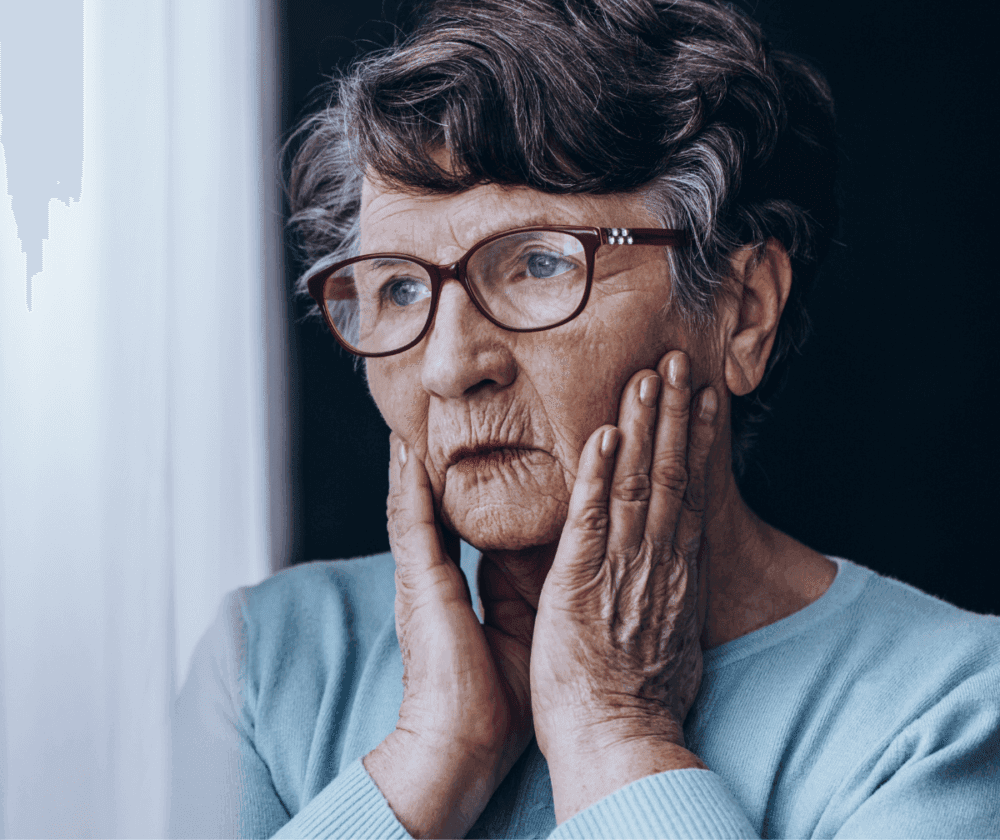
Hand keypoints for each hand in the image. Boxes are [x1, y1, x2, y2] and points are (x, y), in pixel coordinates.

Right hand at [363, 435, 534, 838]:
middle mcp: (439, 575)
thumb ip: (533, 592)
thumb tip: (559, 561)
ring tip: (421, 420)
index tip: (491, 449)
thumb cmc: (499, 700)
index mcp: (467, 586)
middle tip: (452, 417)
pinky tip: (406, 452)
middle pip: (444, 505)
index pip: (474, 523)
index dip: (481, 488)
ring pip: (421, 503)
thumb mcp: (525, 629)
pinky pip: (411, 523)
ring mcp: (423, 576)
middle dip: (444, 463)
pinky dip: (408, 486)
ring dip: (420, 462)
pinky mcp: (418, 582)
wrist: (462, 745)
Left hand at [529, 350, 718, 821]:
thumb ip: (671, 601)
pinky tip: (602, 433)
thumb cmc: (641, 701)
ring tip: (647, 377)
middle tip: (678, 362)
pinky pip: (591, 519)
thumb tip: (678, 583)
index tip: (702, 399)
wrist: (620, 743)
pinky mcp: (581, 583)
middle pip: (670, 475)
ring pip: (635, 484)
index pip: (690, 494)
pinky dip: (597, 474)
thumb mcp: (673, 642)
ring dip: (642, 427)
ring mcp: (622, 570)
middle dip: (675, 415)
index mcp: (677, 575)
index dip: (696, 442)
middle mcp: (658, 563)